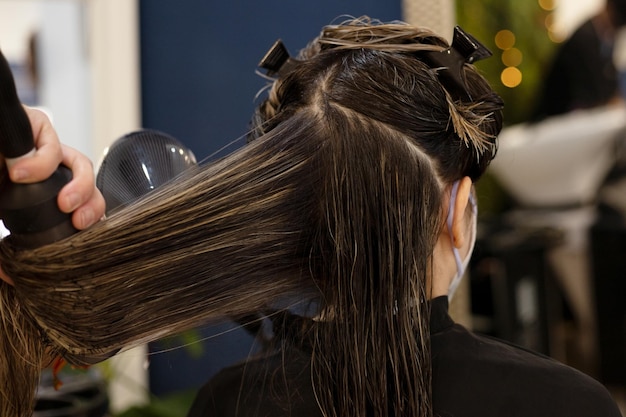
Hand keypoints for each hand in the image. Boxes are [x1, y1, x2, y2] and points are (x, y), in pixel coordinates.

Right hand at [0, 106, 104, 283]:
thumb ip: (1, 251)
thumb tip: (8, 276)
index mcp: (47, 190)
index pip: (82, 202)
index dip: (90, 214)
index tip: (82, 230)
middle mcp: (50, 168)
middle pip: (90, 187)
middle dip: (91, 204)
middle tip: (79, 222)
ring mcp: (44, 146)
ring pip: (80, 163)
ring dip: (79, 186)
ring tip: (63, 203)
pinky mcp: (34, 125)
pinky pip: (52, 140)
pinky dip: (43, 161)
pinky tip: (22, 174)